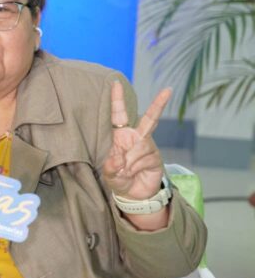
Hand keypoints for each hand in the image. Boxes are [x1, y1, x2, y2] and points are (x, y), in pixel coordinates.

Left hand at [101, 81, 169, 200]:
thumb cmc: (119, 178)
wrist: (134, 194)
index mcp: (121, 136)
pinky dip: (135, 167)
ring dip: (129, 161)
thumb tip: (117, 159)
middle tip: (168, 90)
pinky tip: (134, 173)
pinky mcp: (156, 157)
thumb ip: (110, 167)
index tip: (115, 83)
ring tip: (125, 171)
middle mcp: (136, 137)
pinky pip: (145, 158)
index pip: (118, 115)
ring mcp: (148, 146)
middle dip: (159, 104)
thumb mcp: (109, 175)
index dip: (117, 100)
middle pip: (149, 118)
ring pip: (139, 147)